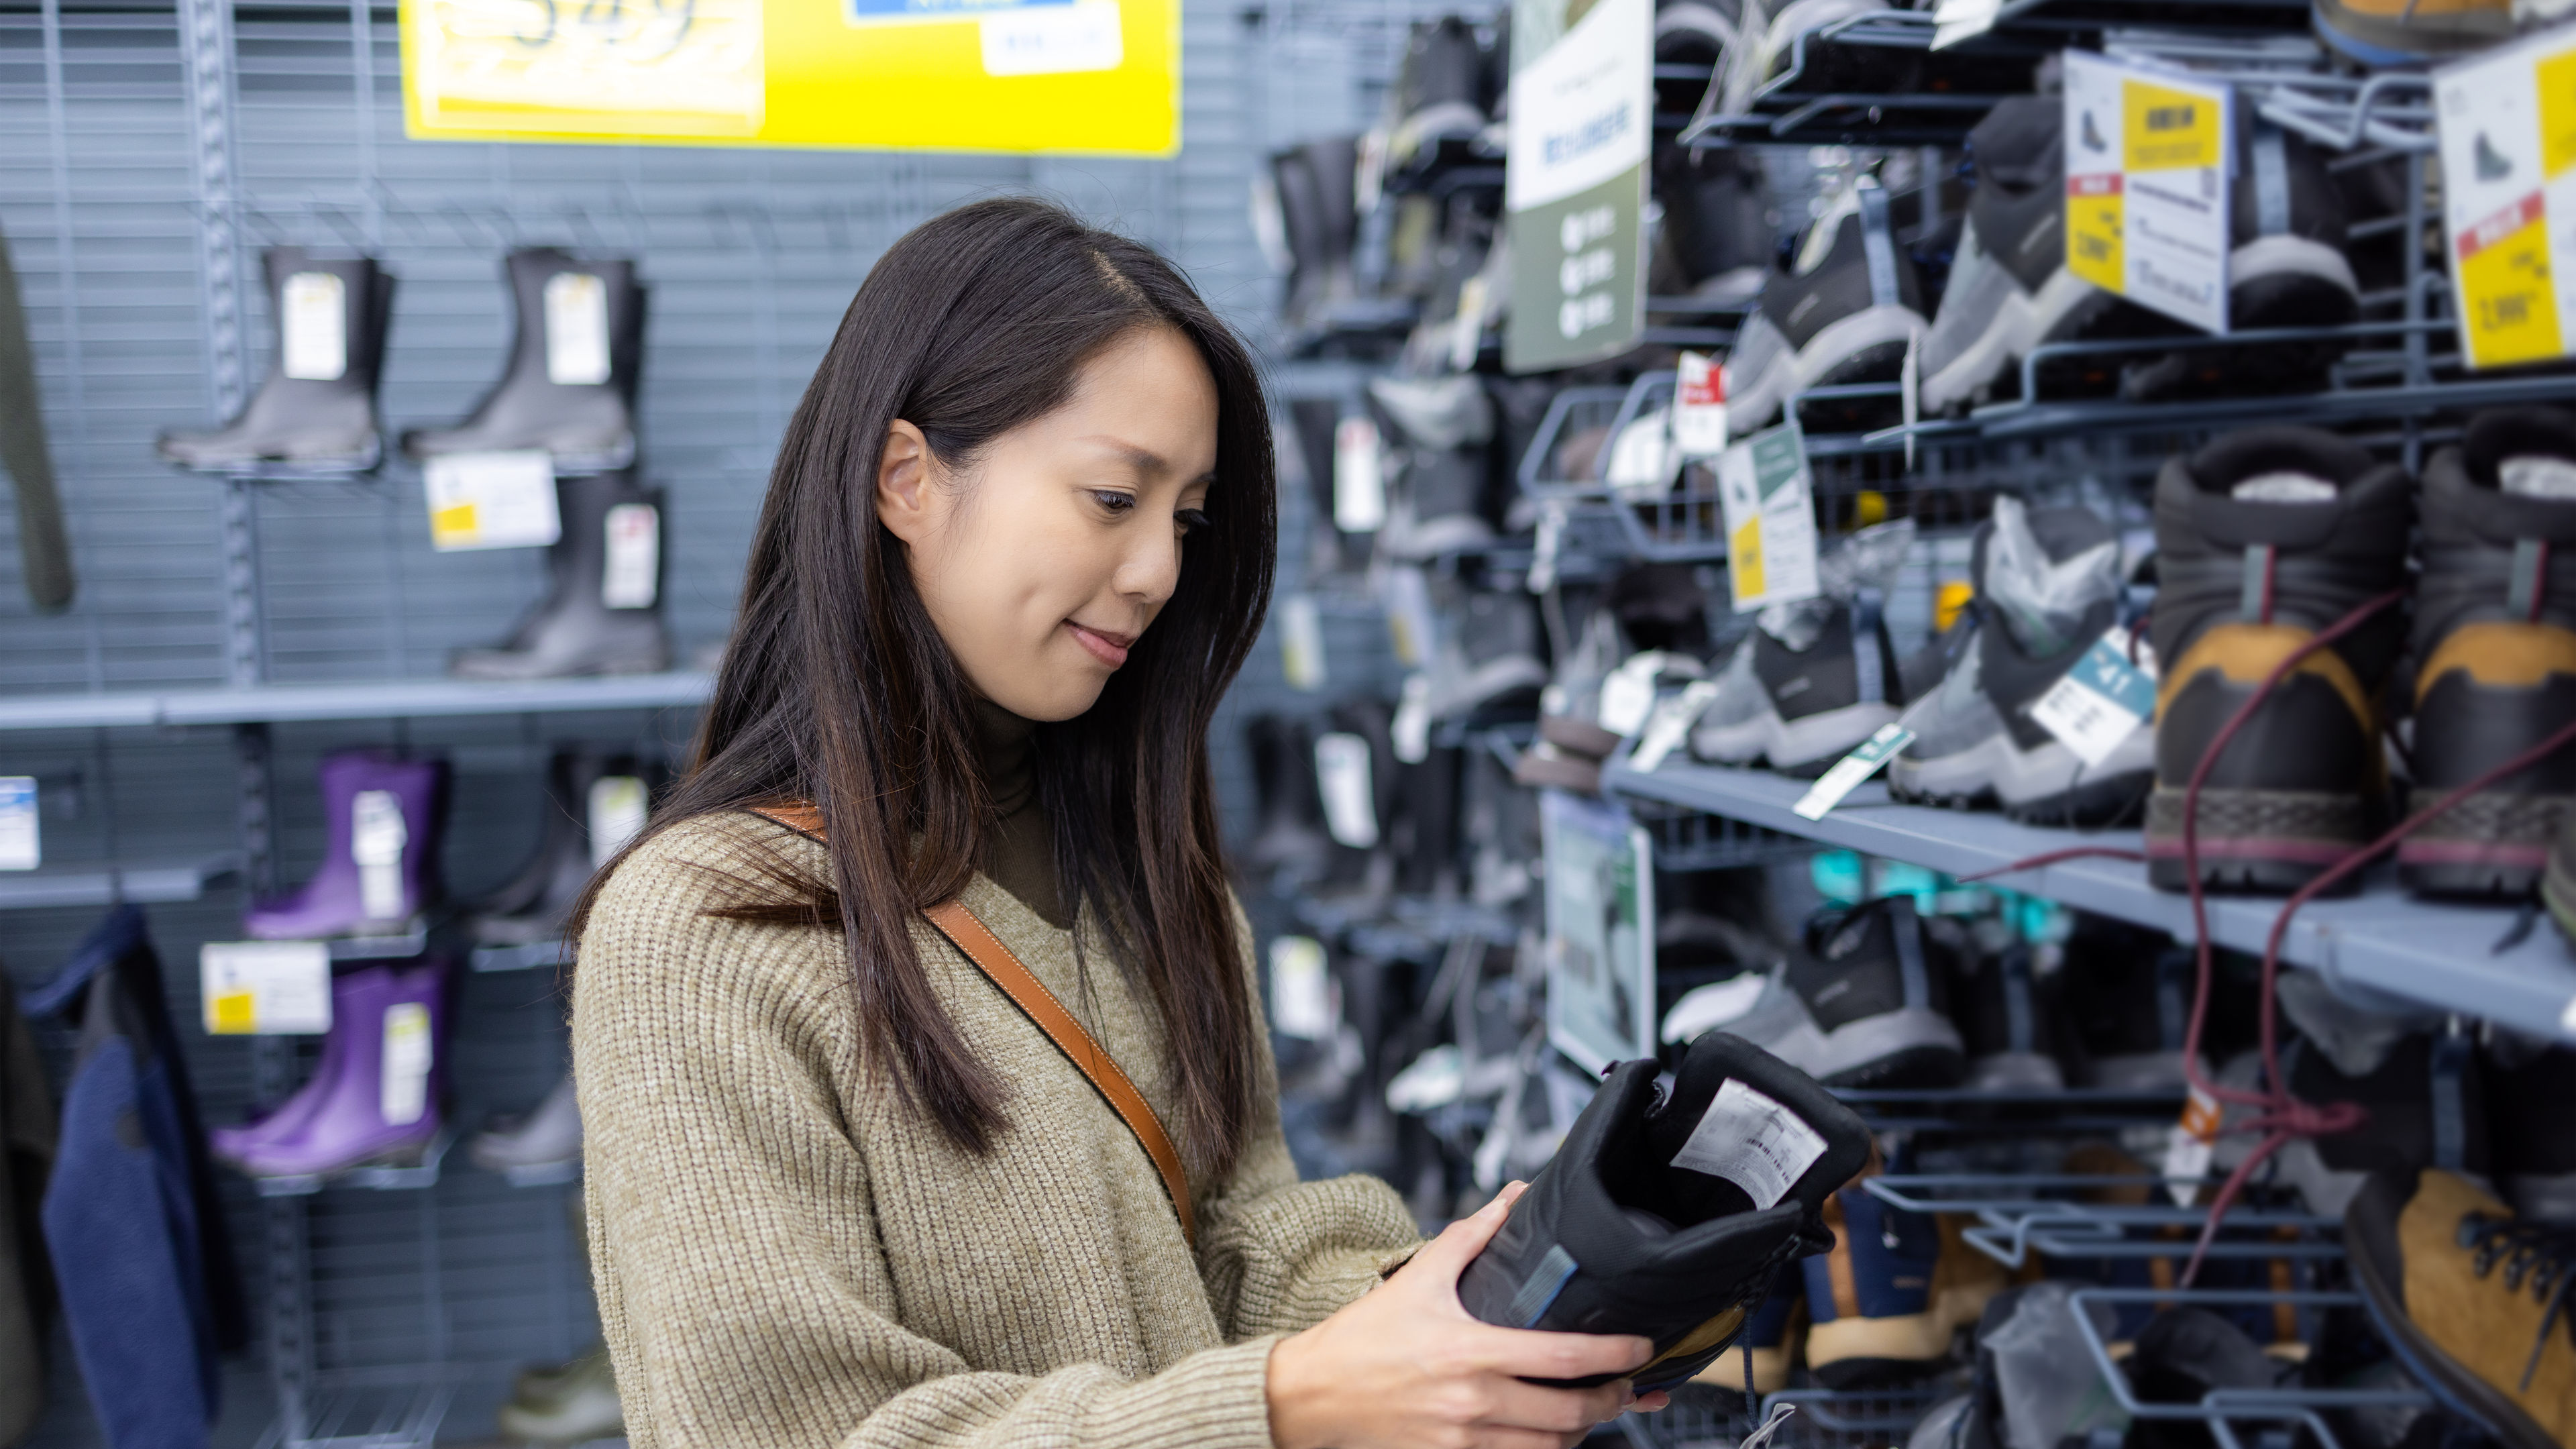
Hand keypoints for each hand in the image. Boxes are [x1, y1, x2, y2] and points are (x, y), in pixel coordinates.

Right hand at [1267, 1182, 1671, 1448]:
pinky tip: (1550, 1437)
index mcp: (1469, 1351)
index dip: (1614, 1356)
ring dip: (1581, 1434)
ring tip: (1593, 1413)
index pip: (1562, 1358)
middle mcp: (1472, 1402)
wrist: (1310, 1396)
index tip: (1642, 1348)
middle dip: (1612, 1403)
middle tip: (1629, 1388)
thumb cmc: (1364, 1338)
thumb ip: (1471, 1237)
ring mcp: (1462, 1442)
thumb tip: (1512, 1197)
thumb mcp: (1418, 1279)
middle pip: (1569, 1414)